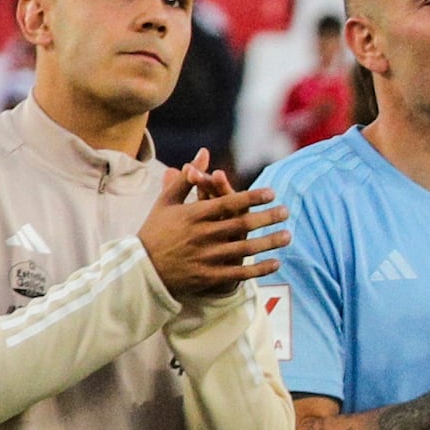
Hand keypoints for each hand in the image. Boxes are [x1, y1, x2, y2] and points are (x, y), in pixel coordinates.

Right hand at [138, 160, 287, 303]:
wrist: (141, 269)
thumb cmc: (157, 230)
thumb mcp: (167, 202)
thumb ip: (188, 177)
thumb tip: (205, 152)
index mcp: (192, 215)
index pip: (227, 203)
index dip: (252, 197)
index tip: (272, 193)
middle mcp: (201, 235)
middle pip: (241, 224)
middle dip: (267, 218)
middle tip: (286, 211)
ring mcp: (205, 257)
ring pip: (244, 249)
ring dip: (269, 242)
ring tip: (288, 235)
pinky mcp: (208, 277)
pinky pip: (239, 273)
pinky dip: (259, 269)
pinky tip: (276, 262)